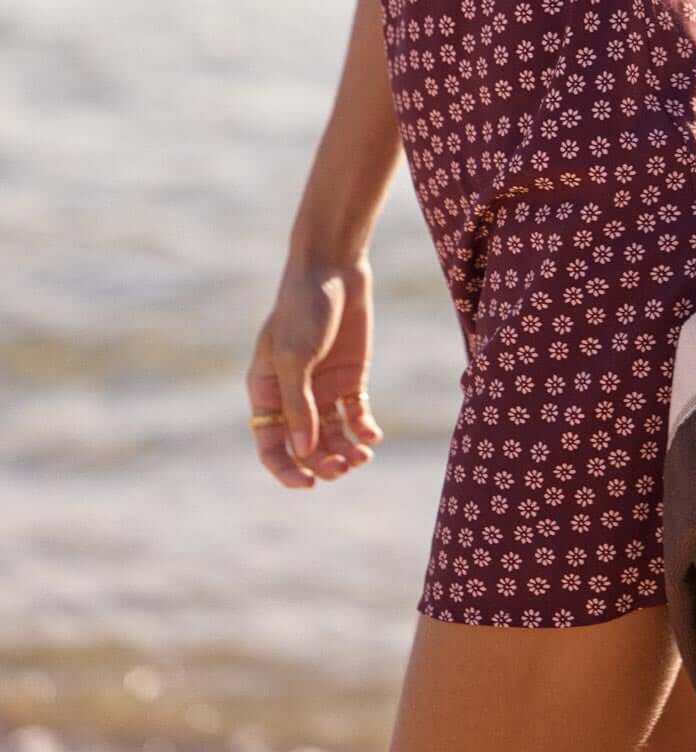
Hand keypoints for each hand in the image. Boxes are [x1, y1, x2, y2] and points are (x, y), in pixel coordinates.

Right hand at [246, 257, 383, 487]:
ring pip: (332, 436)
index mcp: (267, 392)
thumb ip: (299, 404)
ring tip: (363, 455)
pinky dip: (364, 429)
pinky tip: (372, 435)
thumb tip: (304, 451)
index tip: (309, 483)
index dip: (286, 470)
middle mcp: (294, 395)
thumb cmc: (304, 308)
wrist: (334, 268)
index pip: (271, 445)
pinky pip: (356, 416)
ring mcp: (323, 388)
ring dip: (345, 452)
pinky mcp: (350, 378)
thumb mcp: (295, 355)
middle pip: (305, 446)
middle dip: (323, 463)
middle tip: (344, 466)